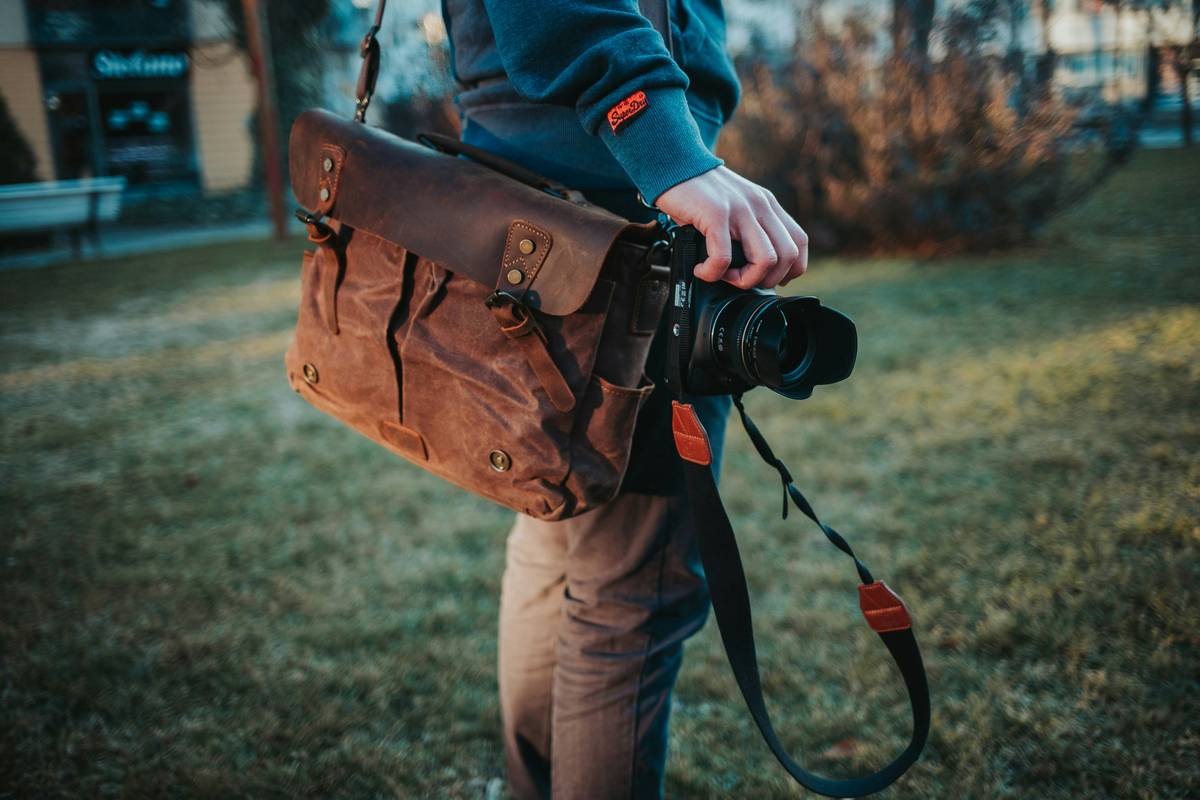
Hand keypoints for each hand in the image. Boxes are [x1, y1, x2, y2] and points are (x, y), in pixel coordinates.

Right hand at [655, 166, 807, 288]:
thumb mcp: (735, 205)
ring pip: (766, 260)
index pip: (799, 242)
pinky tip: (701, 269)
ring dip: (745, 280)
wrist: (674, 162)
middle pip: (788, 255)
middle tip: (740, 280)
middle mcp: (759, 205)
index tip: (767, 278)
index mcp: (767, 204)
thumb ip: (747, 227)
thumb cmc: (698, 191)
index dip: (790, 269)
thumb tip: (748, 265)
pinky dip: (712, 273)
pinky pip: (724, 257)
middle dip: (766, 279)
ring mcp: (740, 208)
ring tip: (722, 276)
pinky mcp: (716, 213)